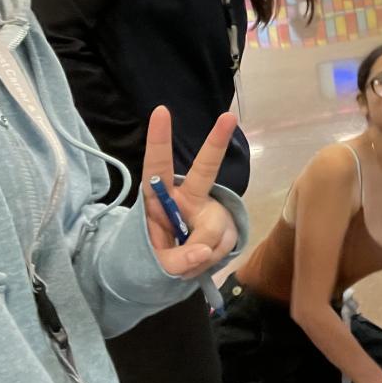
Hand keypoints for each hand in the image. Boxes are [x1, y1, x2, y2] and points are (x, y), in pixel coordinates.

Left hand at [141, 107, 239, 277]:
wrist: (174, 271)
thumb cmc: (154, 257)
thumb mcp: (152, 264)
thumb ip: (174, 261)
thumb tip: (203, 251)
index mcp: (159, 199)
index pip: (157, 167)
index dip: (159, 140)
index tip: (161, 111)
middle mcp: (188, 198)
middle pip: (204, 170)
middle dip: (216, 143)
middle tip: (228, 117)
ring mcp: (210, 211)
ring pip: (214, 228)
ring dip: (202, 254)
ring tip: (187, 263)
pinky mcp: (226, 227)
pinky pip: (225, 245)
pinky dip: (212, 260)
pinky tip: (201, 261)